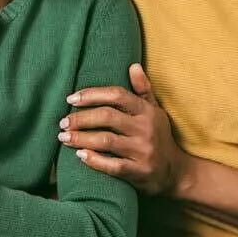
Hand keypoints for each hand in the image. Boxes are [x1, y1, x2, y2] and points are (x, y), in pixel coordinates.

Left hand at [59, 64, 189, 195]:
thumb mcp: (155, 111)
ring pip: (106, 141)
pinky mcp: (139, 171)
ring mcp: (143, 150)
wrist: (175, 171)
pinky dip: (94, 160)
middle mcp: (145, 128)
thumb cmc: (159, 136)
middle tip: (62, 122)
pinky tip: (80, 155)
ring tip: (63, 137)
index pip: (117, 95)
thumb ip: (143, 89)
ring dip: (81, 138)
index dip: (92, 94)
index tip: (72, 98)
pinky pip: (113, 166)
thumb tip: (133, 65)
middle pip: (107, 117)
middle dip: (81, 118)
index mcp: (147, 111)